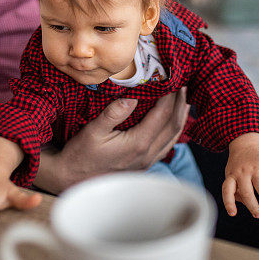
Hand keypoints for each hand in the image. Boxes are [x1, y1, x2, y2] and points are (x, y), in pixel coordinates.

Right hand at [34, 87, 189, 192]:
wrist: (73, 180)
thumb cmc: (80, 155)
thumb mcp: (93, 131)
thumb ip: (113, 113)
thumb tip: (132, 98)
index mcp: (138, 144)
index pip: (163, 115)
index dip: (171, 96)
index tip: (174, 79)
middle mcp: (147, 154)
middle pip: (174, 126)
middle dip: (180, 104)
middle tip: (185, 84)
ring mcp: (147, 162)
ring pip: (173, 137)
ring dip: (180, 117)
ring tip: (184, 100)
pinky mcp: (144, 165)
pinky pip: (166, 145)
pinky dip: (173, 130)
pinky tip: (172, 122)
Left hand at [222, 133, 258, 217]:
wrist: (245, 142)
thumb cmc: (238, 165)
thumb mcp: (231, 175)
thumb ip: (235, 190)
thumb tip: (246, 203)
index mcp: (231, 176)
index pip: (227, 191)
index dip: (229, 203)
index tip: (233, 214)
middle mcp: (241, 172)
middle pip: (247, 193)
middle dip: (253, 207)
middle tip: (258, 215)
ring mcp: (254, 167)